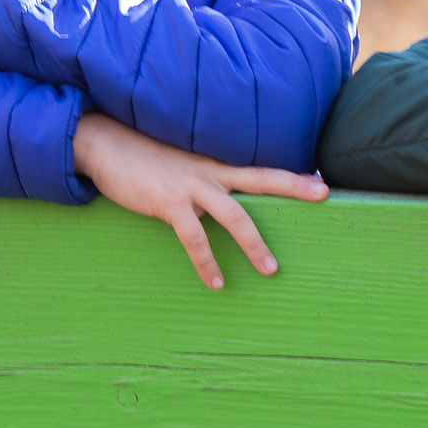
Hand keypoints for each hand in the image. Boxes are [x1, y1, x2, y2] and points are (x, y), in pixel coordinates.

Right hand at [71, 113, 325, 290]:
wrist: (103, 144)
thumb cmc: (139, 155)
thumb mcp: (177, 162)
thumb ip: (199, 177)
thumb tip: (214, 200)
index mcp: (214, 161)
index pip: (260, 166)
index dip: (291, 174)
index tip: (321, 181)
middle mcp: (210, 170)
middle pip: (262, 177)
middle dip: (294, 187)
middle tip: (324, 195)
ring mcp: (190, 185)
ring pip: (235, 215)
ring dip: (255, 244)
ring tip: (270, 271)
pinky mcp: (168, 202)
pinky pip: (194, 238)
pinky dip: (207, 263)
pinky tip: (216, 283)